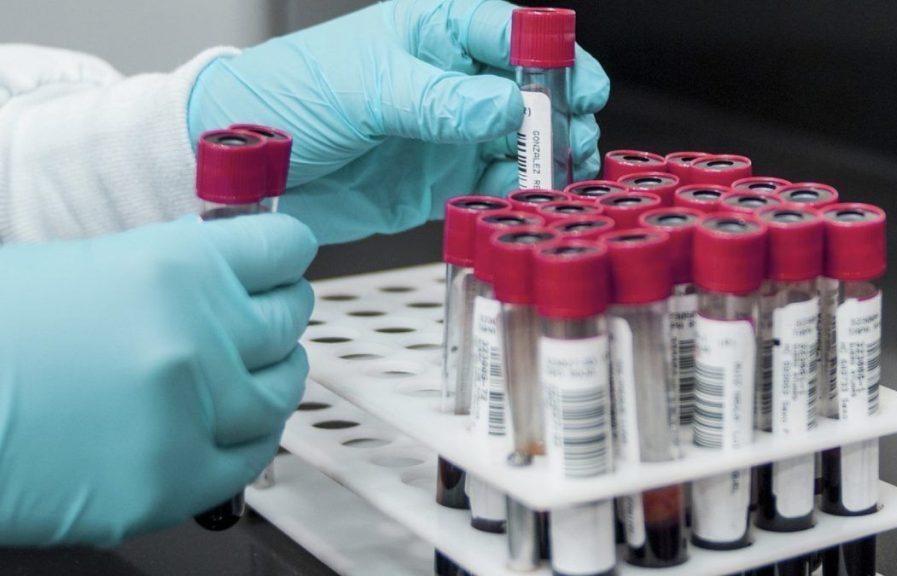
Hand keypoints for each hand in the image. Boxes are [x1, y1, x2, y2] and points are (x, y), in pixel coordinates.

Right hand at [0, 214, 316, 545]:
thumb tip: (235, 274)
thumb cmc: (1, 333)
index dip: (284, 255)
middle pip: (290, 318)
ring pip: (282, 388)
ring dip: (272, 376)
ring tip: (251, 373)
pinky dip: (251, 435)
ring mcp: (191, 413)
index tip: (281, 263)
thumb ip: (177, 270)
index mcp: (175, 266)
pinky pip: (253, 454)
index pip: (285, 249)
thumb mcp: (91, 267)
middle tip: (259, 319)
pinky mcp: (174, 480)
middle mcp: (196, 336)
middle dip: (276, 314)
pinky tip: (234, 424)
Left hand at [187, 0, 609, 243]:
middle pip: (527, 89)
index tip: (577, 84)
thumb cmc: (286, 97)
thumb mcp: (366, 89)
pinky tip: (519, 197)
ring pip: (517, 141)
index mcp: (432, 32)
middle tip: (572, 138)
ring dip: (543, 157)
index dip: (551, 55)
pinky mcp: (437, 182)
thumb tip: (506, 106)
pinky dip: (511, 192)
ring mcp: (446, 133)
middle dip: (558, 112)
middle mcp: (448, 81)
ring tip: (553, 174)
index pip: (509, 31)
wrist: (240, 168)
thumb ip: (439, 100)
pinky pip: (489, 184)